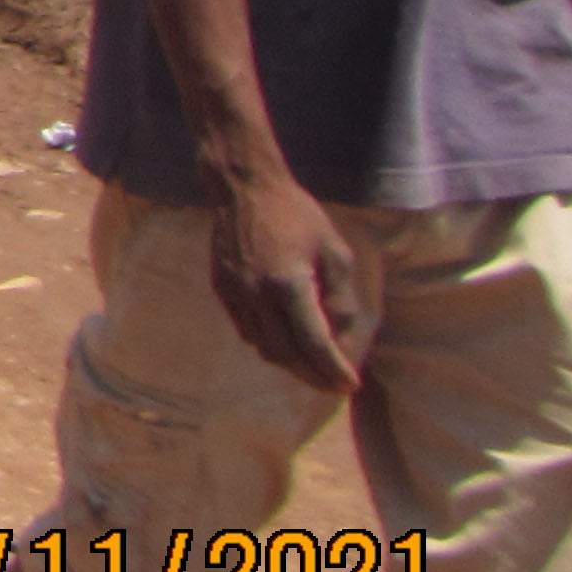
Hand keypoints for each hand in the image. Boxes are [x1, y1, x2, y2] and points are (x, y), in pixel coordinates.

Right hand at [206, 173, 368, 392]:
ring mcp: (235, 293)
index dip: (334, 369)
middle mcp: (257, 295)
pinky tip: (284, 339)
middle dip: (312, 375)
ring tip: (312, 366)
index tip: (350, 384)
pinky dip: (268, 343)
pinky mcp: (221, 289)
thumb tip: (341, 335)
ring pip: (262, 347)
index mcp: (289, 284)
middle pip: (286, 355)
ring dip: (289, 363)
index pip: (315, 343)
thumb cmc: (297, 214)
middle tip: (332, 383)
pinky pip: (246, 330)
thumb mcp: (333, 250)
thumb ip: (340, 296)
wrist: (243, 187)